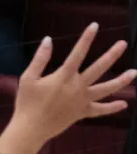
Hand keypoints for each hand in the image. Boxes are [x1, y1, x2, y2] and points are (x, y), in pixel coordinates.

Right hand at [12, 24, 135, 144]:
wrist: (31, 128)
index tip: (95, 26)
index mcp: (63, 77)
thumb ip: (40, 59)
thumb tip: (48, 40)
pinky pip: (101, 110)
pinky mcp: (82, 112)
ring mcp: (82, 101)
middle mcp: (76, 87)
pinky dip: (113, 108)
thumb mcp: (28, 78)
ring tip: (134, 73)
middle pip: (98, 69)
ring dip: (121, 81)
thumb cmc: (27, 102)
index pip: (78, 53)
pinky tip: (125, 103)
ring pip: (106, 89)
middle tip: (123, 44)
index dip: (86, 39)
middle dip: (111, 55)